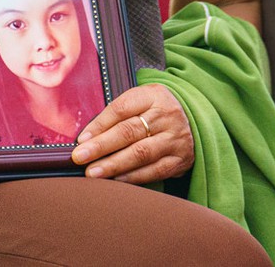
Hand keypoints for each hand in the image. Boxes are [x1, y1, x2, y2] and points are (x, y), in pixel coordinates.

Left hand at [72, 83, 193, 183]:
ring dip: (113, 165)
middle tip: (80, 157)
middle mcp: (167, 115)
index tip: (81, 140)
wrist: (194, 121)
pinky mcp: (180, 160)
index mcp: (154, 95)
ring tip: (93, 173)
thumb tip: (87, 137)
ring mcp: (175, 138)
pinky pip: (154, 170)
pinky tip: (115, 180)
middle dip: (101, 146)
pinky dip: (132, 177)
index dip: (99, 124)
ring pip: (140, 153)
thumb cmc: (157, 112)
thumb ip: (118, 114)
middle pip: (129, 131)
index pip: (122, 108)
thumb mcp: (142, 101)